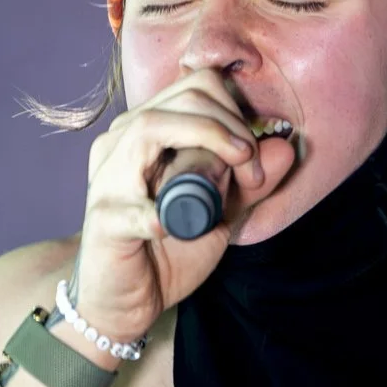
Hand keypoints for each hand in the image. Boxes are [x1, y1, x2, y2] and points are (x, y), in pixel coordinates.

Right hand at [73, 69, 298, 345]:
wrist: (126, 300)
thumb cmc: (169, 250)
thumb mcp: (221, 212)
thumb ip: (251, 183)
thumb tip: (284, 147)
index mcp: (149, 131)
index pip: (199, 86)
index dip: (237, 114)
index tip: (255, 160)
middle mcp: (121, 142)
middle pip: (183, 99)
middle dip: (232, 128)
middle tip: (253, 174)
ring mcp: (107, 178)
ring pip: (149, 128)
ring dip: (206, 144)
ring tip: (236, 180)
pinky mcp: (102, 220)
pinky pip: (130, 207)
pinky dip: (158, 214)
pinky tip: (172, 228)